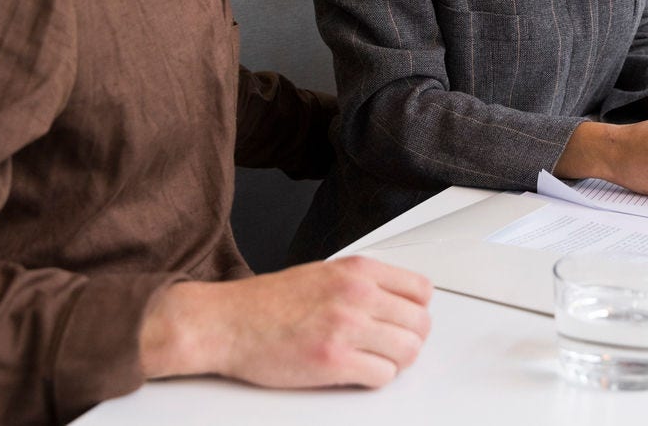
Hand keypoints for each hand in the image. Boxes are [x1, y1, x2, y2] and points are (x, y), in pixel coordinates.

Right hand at [139, 256, 432, 387]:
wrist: (226, 323)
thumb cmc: (266, 303)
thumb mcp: (322, 273)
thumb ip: (361, 284)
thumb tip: (396, 301)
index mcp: (356, 270)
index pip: (421, 289)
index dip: (417, 310)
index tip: (406, 321)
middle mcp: (355, 294)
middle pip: (420, 323)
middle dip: (410, 339)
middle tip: (391, 346)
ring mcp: (345, 327)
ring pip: (408, 351)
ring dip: (396, 361)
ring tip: (375, 360)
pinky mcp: (333, 360)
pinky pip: (382, 375)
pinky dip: (375, 378)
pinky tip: (357, 371)